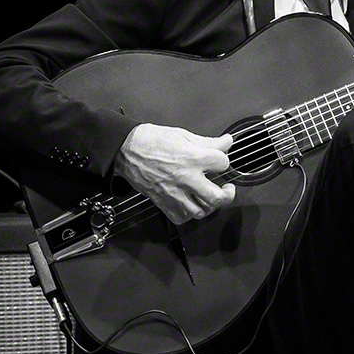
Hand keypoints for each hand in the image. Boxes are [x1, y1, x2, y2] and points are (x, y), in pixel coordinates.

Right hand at [114, 123, 235, 224]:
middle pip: (216, 197)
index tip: (219, 161)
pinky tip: (191, 203)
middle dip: (227, 194)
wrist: (126, 149)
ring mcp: (174, 193)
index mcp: (192, 158)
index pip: (223, 164)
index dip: (223, 161)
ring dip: (208, 205)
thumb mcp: (183, 135)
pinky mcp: (163, 202)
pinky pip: (182, 217)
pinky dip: (189, 214)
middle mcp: (185, 178)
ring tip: (209, 196)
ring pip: (200, 211)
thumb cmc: (152, 141)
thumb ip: (209, 142)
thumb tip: (227, 141)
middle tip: (227, 189)